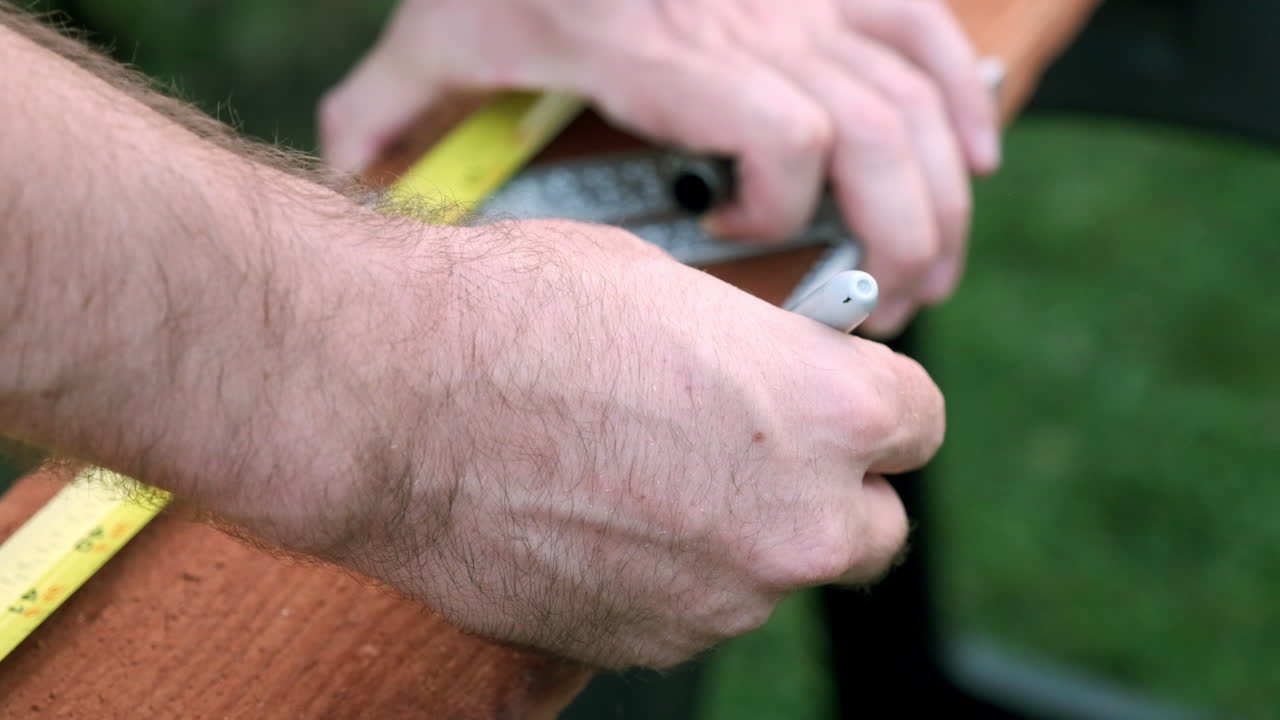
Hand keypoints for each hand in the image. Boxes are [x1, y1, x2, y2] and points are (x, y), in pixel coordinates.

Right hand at [304, 218, 944, 667]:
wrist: (392, 395)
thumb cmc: (519, 314)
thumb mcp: (678, 287)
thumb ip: (765, 351)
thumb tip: (778, 374)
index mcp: (829, 410)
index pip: (918, 425)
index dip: (873, 404)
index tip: (836, 398)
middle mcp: (798, 521)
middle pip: (871, 528)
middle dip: (828, 492)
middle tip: (756, 453)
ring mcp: (723, 598)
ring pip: (773, 573)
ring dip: (738, 536)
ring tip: (643, 476)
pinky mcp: (646, 643)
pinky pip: (691, 611)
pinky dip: (666, 576)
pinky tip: (597, 517)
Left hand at [320, 0, 1000, 336]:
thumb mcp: (439, 29)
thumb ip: (391, 110)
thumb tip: (354, 184)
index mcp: (657, 49)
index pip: (778, 138)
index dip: (784, 210)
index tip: (737, 240)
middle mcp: (748, 22)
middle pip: (874, 140)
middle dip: (903, 240)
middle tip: (887, 309)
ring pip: (914, 99)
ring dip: (942, 194)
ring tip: (933, 268)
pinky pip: (925, 35)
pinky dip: (963, 98)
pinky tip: (978, 159)